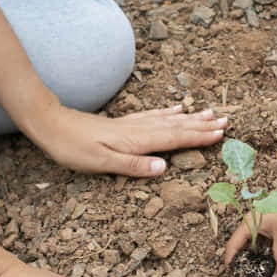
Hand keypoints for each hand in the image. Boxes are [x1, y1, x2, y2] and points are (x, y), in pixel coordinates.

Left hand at [25, 102, 225, 175]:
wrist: (49, 123)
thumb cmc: (72, 148)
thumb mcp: (100, 163)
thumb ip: (133, 165)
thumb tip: (164, 167)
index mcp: (136, 141)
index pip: (174, 139)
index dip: (198, 137)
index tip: (221, 134)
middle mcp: (138, 130)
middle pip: (176, 127)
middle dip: (202, 126)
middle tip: (226, 122)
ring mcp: (131, 124)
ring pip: (168, 120)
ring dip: (191, 118)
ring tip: (210, 113)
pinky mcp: (123, 123)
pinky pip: (153, 116)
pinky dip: (168, 113)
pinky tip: (177, 109)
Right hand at [224, 193, 276, 276]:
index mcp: (249, 224)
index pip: (233, 246)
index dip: (231, 264)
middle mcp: (251, 223)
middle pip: (239, 246)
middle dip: (240, 264)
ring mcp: (259, 223)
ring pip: (251, 244)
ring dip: (252, 259)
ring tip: (253, 275)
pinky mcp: (268, 225)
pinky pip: (260, 241)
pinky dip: (262, 252)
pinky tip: (265, 263)